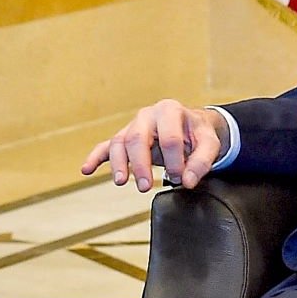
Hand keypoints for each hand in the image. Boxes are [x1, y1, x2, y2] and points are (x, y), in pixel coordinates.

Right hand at [82, 101, 225, 191]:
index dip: (175, 161)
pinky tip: (87, 169)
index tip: (180, 179)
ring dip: (119, 164)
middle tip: (145, 186)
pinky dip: (95, 157)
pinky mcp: (124, 137)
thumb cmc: (197, 133)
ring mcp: (133, 126)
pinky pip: (106, 146)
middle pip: (137, 138)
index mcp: (169, 111)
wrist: (190, 126)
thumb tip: (188, 181)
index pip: (169, 138)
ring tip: (120, 182)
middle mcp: (147, 115)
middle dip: (140, 164)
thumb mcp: (209, 143)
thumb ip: (202, 161)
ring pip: (120, 142)